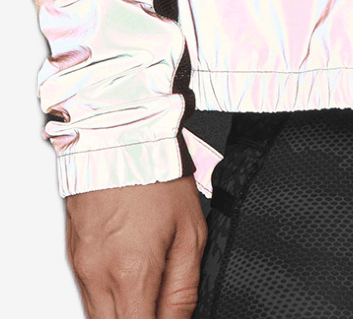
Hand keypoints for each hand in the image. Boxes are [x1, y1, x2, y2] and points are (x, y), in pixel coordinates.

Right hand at [66, 177, 206, 318]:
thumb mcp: (192, 231)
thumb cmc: (158, 174)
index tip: (171, 318)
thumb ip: (184, 289)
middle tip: (159, 302)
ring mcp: (82, 268)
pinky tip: (129, 274)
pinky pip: (89, 296)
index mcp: (133, 273)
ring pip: (99, 318)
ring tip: (148, 284)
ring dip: (124, 312)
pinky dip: (109, 298)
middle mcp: (100, 276)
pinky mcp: (74, 258)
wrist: (120, 137)